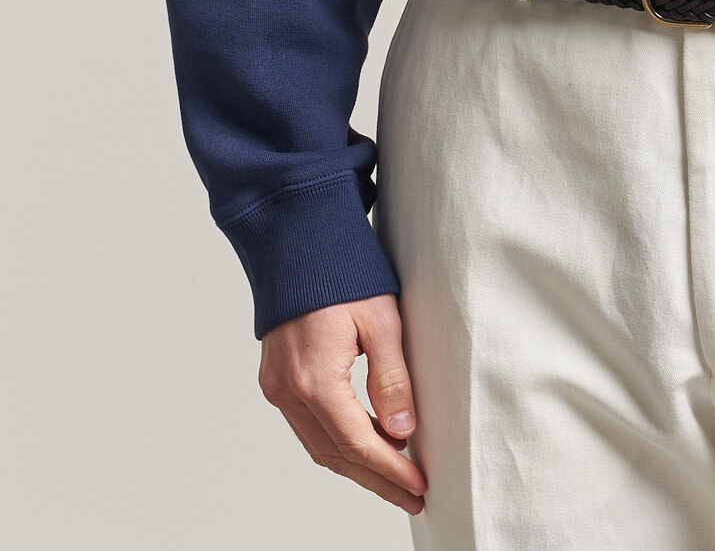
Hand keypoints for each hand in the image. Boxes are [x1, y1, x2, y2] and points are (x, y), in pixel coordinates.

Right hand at [258, 294, 425, 514]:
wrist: (297, 240)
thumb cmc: (343, 272)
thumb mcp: (382, 320)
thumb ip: (392, 378)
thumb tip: (403, 432)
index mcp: (314, 380)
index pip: (357, 444)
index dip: (390, 470)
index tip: (419, 485)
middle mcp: (287, 391)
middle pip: (335, 454)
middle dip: (376, 479)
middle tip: (412, 494)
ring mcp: (276, 387)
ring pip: (318, 445)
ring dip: (356, 465)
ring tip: (395, 477)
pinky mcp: (275, 379)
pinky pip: (306, 426)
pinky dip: (336, 442)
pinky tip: (364, 444)